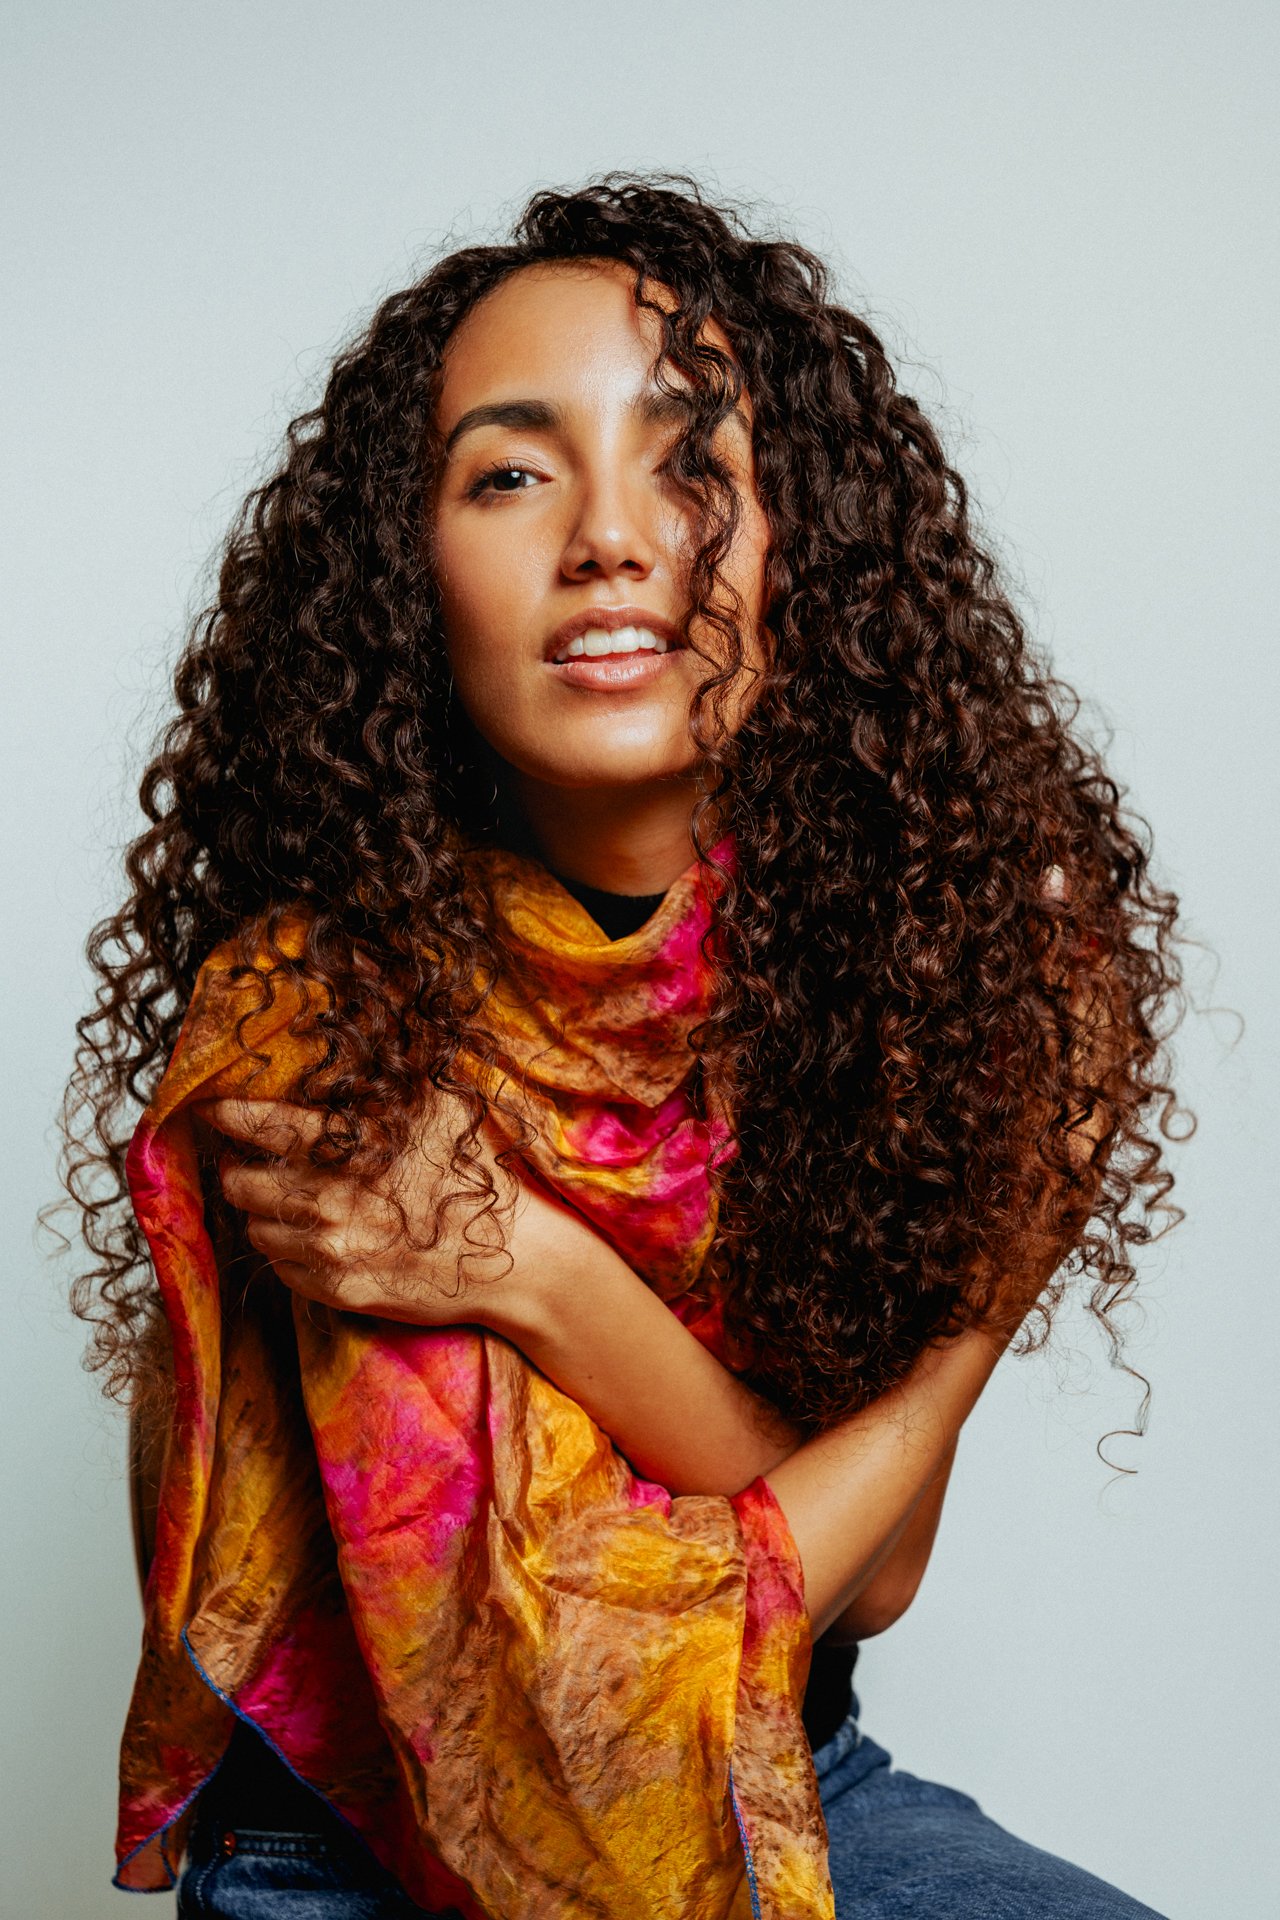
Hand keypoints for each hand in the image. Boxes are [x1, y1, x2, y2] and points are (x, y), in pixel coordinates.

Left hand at [196, 1093, 571, 1331]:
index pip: (261, 1125)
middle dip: (241, 1168)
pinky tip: (320, 1237)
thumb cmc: (479, 1174)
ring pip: (258, 1228)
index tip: (209, 1108)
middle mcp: (331, 1200)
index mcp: (351, 1147)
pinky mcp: (338, 1290)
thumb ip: (393, 1076)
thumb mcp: (442, 1107)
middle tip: (251, 1160)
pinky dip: (289, 1251)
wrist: (514, 1256)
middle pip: (244, 1181)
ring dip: (265, 1212)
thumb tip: (368, 1014)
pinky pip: (282, 1268)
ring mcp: (331, 1250)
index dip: (225, 1114)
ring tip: (293, 1199)